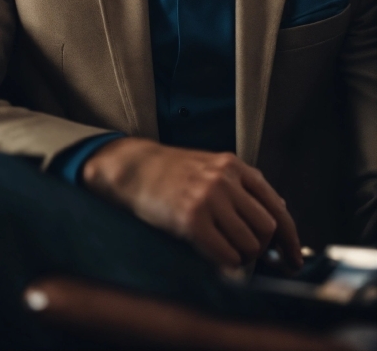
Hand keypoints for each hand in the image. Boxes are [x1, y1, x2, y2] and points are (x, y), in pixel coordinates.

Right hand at [83, 138, 301, 268]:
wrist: (134, 168)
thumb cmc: (173, 171)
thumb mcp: (213, 166)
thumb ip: (245, 185)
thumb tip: (280, 209)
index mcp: (234, 166)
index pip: (276, 206)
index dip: (290, 238)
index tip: (295, 260)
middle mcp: (224, 180)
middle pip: (267, 228)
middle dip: (262, 248)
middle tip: (247, 253)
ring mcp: (208, 199)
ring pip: (249, 245)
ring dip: (243, 257)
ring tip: (225, 250)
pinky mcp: (191, 220)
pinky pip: (226, 256)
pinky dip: (226, 264)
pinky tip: (214, 255)